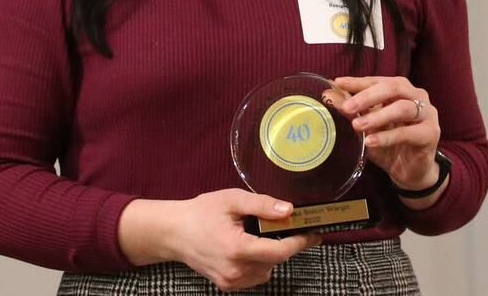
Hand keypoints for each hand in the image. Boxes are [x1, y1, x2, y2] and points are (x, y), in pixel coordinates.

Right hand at [119, 189, 320, 291]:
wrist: (174, 232)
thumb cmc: (202, 212)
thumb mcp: (232, 200)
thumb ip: (261, 205)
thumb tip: (289, 210)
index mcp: (237, 248)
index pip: (279, 252)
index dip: (299, 242)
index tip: (313, 233)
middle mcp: (235, 271)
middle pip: (275, 261)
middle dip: (286, 244)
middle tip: (290, 226)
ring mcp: (231, 282)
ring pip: (267, 271)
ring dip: (272, 255)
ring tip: (263, 234)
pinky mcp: (227, 286)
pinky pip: (255, 276)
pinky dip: (259, 263)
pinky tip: (250, 246)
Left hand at [333, 76, 440, 193]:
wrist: (410, 172)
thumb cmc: (388, 144)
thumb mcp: (366, 126)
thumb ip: (352, 111)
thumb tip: (329, 94)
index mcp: (400, 89)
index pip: (377, 80)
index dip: (358, 82)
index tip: (338, 83)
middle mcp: (416, 96)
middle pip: (392, 88)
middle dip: (367, 97)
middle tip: (348, 108)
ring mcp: (427, 114)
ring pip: (402, 108)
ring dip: (377, 116)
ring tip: (358, 126)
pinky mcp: (431, 134)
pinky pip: (408, 133)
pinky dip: (387, 137)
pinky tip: (371, 142)